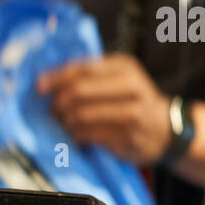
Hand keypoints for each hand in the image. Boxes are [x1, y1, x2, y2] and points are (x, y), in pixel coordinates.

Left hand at [36, 53, 172, 164]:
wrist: (166, 129)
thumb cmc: (134, 101)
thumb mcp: (120, 78)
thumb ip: (90, 74)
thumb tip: (48, 79)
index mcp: (125, 67)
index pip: (82, 68)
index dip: (56, 77)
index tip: (38, 86)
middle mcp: (131, 87)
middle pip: (79, 91)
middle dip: (58, 102)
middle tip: (52, 110)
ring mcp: (132, 113)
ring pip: (82, 115)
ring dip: (65, 121)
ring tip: (63, 123)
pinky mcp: (128, 137)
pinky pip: (90, 135)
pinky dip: (76, 135)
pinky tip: (75, 135)